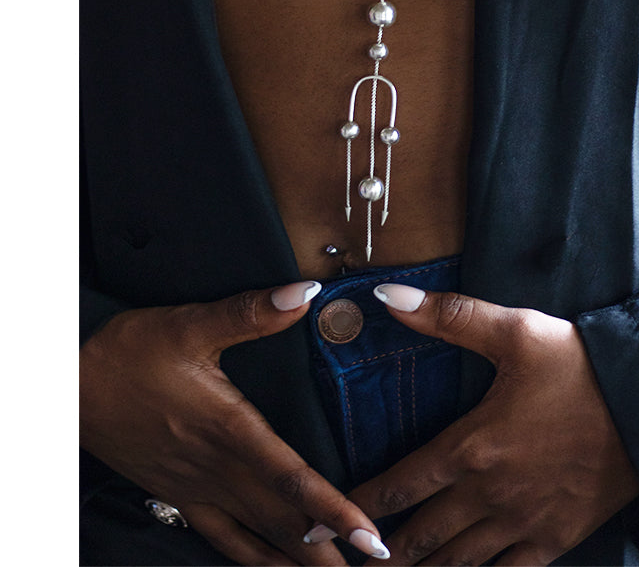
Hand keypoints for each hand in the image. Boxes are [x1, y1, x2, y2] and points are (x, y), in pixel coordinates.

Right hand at [80, 282, 389, 565]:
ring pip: (257, 535)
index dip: (333, 509)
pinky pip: (222, 536)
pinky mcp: (179, 492)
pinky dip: (253, 556)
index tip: (368, 536)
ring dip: (297, 559)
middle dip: (327, 550)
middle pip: (282, 520)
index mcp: (228, 429)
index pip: (291, 478)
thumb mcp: (191, 324)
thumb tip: (305, 293)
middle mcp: (217, 467)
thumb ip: (252, 312)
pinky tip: (273, 566)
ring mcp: (197, 486)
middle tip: (374, 566)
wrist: (70, 383)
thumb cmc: (130, 352)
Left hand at [347, 286, 638, 565]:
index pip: (400, 483)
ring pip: (457, 564)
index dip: (359, 503)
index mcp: (471, 446)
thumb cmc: (578, 366)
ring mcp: (523, 524)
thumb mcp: (513, 331)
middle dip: (381, 554)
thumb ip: (446, 316)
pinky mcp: (556, 540)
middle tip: (347, 562)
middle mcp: (489, 495)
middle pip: (420, 536)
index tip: (324, 519)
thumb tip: (383, 297)